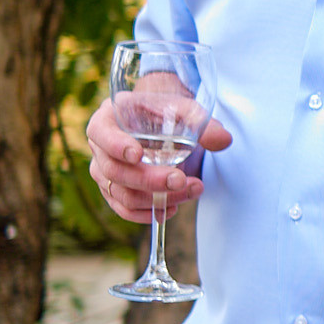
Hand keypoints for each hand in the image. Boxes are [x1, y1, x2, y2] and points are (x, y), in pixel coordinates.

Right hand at [86, 98, 230, 222]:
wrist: (160, 121)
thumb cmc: (167, 112)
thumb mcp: (183, 109)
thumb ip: (201, 122)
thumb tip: (224, 140)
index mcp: (108, 118)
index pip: (101, 133)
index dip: (116, 145)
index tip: (138, 154)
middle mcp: (99, 147)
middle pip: (113, 170)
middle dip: (149, 180)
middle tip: (181, 180)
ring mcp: (103, 171)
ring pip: (121, 193)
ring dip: (155, 199)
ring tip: (191, 191)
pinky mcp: (113, 190)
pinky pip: (123, 208)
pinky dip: (146, 214)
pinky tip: (172, 209)